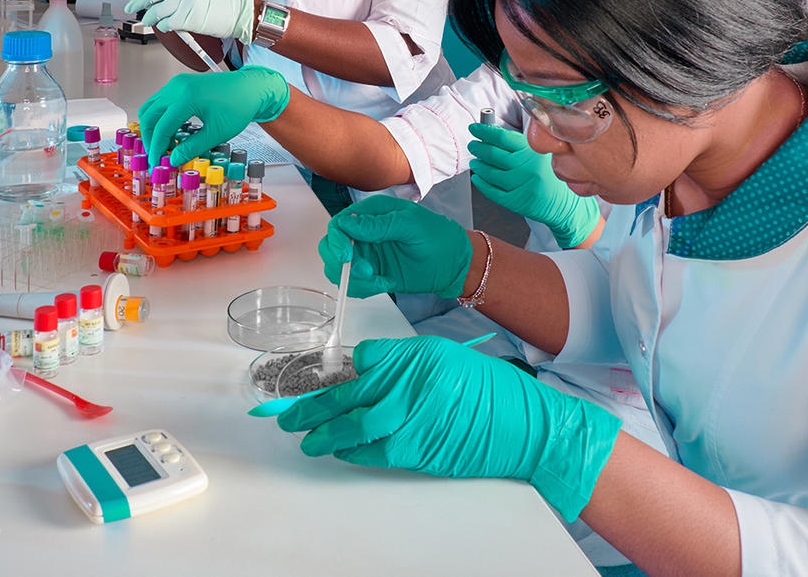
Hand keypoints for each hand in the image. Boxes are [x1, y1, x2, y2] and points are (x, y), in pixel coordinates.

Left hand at [122, 0, 255, 41]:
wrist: (237, 13)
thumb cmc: (217, 1)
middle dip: (136, 2)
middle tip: (130, 8)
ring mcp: (187, 1)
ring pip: (156, 11)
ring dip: (148, 18)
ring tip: (148, 21)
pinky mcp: (191, 18)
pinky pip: (168, 23)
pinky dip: (163, 27)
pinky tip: (165, 27)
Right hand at [139, 65, 289, 166]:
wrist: (250, 89)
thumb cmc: (239, 106)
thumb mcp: (217, 133)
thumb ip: (193, 148)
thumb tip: (174, 159)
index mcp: (187, 98)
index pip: (161, 127)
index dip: (156, 147)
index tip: (156, 161)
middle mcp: (178, 87)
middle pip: (149, 116)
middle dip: (150, 138)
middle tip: (156, 154)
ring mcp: (177, 83)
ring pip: (151, 107)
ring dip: (153, 126)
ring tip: (164, 144)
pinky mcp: (180, 84)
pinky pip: (160, 101)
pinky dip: (160, 117)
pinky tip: (170, 131)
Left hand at [278, 335, 621, 521]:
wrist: (520, 424)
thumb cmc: (484, 386)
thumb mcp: (440, 354)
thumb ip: (397, 358)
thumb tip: (361, 364)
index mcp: (413, 359)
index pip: (357, 366)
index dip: (324, 378)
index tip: (302, 381)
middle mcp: (407, 390)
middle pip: (346, 400)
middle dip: (311, 409)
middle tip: (287, 416)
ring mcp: (410, 425)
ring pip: (353, 430)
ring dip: (324, 435)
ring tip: (305, 437)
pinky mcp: (416, 454)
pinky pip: (373, 453)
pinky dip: (351, 451)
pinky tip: (339, 448)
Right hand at [318, 196, 471, 298]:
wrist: (455, 264)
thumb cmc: (439, 238)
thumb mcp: (412, 225)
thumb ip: (380, 225)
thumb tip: (350, 223)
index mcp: (372, 214)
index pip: (339, 224)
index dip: (337, 240)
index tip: (346, 255)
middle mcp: (365, 234)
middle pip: (331, 247)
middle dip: (342, 263)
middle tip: (367, 271)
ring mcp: (367, 255)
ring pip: (338, 269)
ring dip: (353, 279)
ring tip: (379, 280)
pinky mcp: (372, 274)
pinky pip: (353, 284)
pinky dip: (363, 289)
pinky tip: (384, 283)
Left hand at [468, 123, 600, 248]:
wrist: (563, 202)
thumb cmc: (548, 174)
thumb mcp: (539, 153)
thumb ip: (518, 144)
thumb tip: (489, 134)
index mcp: (532, 151)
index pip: (502, 137)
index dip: (484, 131)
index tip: (474, 128)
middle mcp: (527, 167)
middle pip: (493, 154)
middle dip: (478, 148)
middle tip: (473, 145)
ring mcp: (521, 185)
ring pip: (490, 173)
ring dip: (478, 166)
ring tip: (475, 162)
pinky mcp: (516, 201)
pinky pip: (492, 192)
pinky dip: (481, 184)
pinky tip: (478, 178)